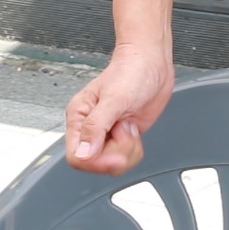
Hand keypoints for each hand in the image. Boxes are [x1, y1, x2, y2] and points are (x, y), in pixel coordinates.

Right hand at [65, 43, 173, 175]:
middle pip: (96, 164)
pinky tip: (133, 129)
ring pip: (112, 165)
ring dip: (127, 150)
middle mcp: (90, 129)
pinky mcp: (121, 137)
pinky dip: (134, 149)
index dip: (96, 162)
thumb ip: (96, 127)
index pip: (76, 157)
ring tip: (128, 125)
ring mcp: (107, 134)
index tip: (114, 152)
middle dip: (117, 154)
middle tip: (125, 130)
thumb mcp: (114, 99)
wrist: (152, 64)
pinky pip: (125, 159)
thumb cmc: (131, 72)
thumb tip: (83, 153)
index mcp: (79, 118)